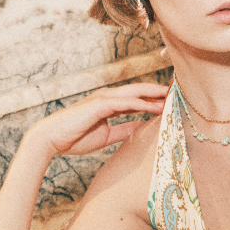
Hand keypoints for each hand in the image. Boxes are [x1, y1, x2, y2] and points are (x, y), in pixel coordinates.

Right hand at [27, 81, 169, 160]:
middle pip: (139, 90)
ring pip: (135, 92)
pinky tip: (156, 106)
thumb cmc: (74, 138)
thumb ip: (124, 130)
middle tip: (179, 91)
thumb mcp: (107, 136)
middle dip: (158, 91)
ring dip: (154, 94)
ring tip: (173, 96)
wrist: (51, 139)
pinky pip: (125, 102)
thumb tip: (140, 129)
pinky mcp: (99, 104)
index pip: (136, 98)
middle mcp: (107, 97)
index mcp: (109, 104)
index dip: (154, 99)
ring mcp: (103, 98)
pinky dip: (142, 103)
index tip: (172, 101)